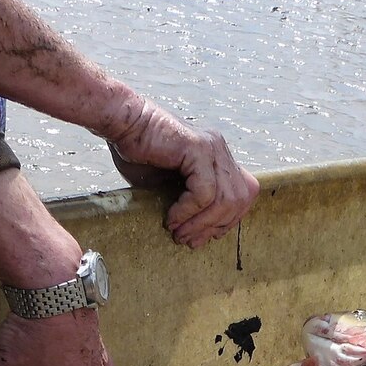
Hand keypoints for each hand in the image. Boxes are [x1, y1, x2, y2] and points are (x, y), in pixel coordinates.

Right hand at [103, 100, 258, 247]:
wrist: (122, 124)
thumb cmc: (140, 153)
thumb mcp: (171, 183)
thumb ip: (190, 200)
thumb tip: (199, 231)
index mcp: (218, 156)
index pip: (243, 193)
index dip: (228, 220)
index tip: (204, 236)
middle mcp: (220, 149)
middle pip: (240, 198)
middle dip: (216, 226)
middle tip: (190, 240)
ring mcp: (212, 147)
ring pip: (224, 199)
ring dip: (201, 223)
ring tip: (179, 234)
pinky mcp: (198, 149)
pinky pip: (204, 192)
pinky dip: (188, 211)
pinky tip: (171, 218)